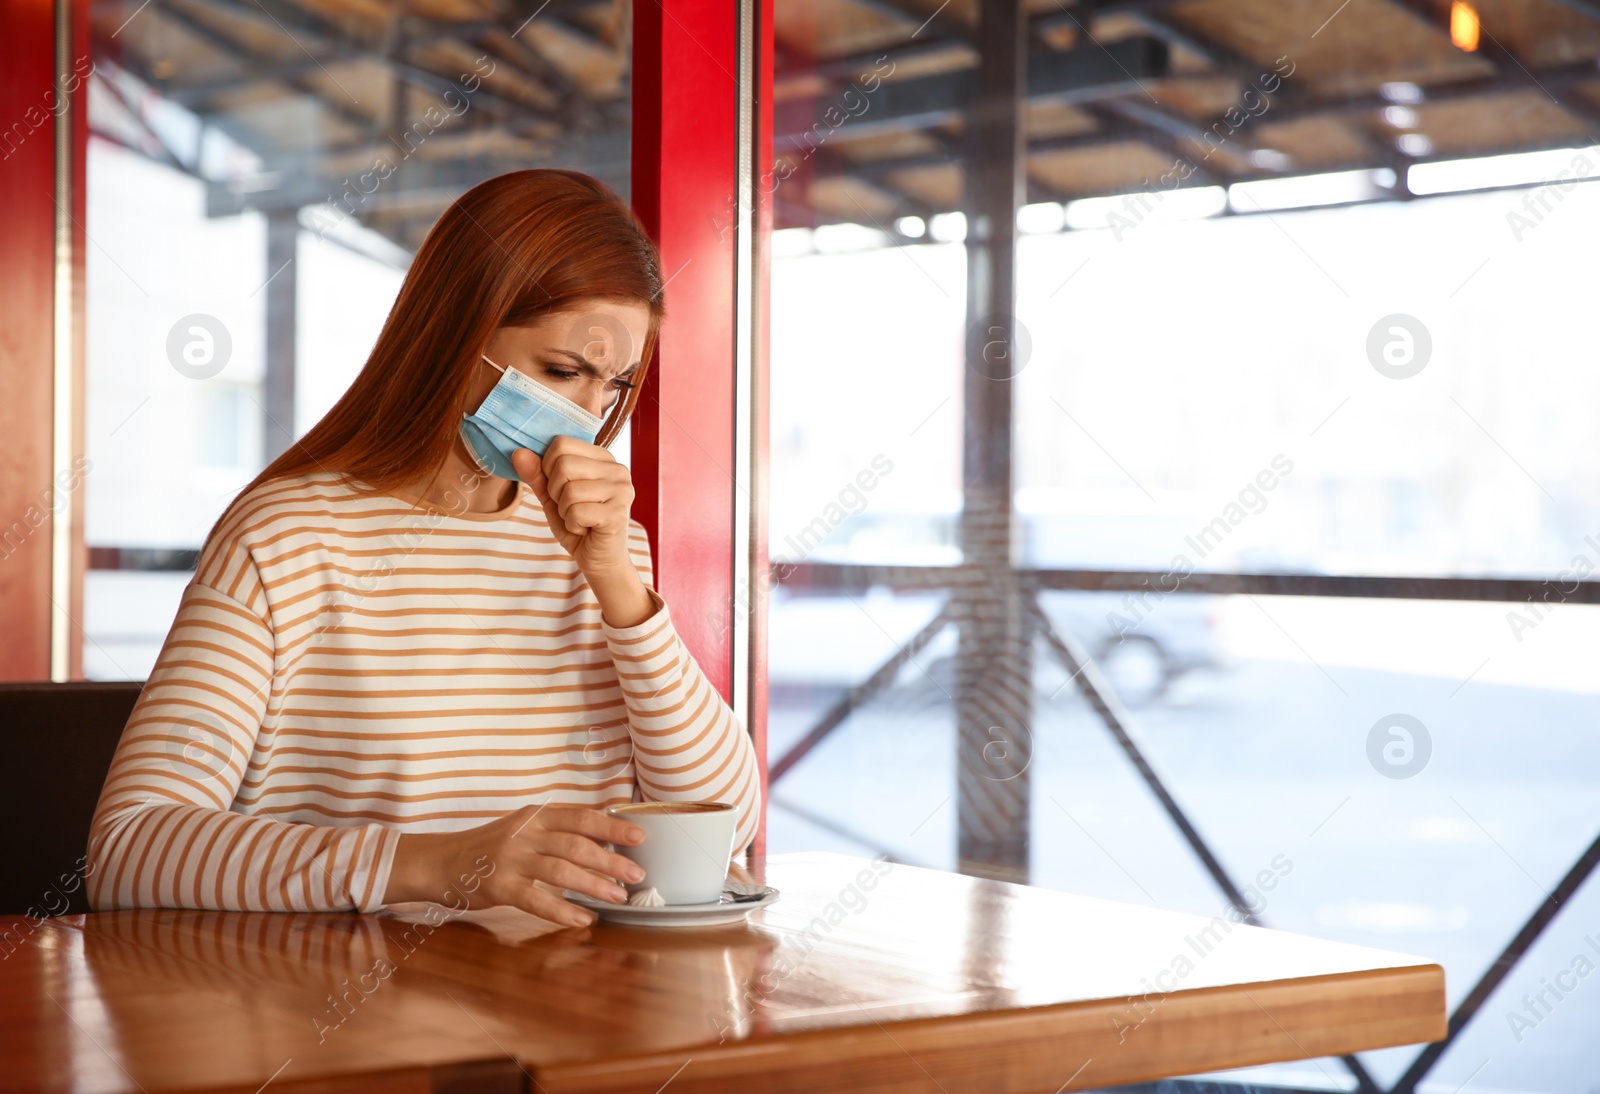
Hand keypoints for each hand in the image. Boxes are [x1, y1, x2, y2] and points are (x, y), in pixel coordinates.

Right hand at [383, 804, 646, 927]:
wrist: (442, 861)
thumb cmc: (490, 846)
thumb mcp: (524, 826)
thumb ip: (558, 826)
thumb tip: (605, 826)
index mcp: (536, 815)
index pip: (580, 816)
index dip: (612, 826)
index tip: (640, 837)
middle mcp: (525, 833)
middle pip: (576, 844)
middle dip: (611, 860)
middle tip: (636, 874)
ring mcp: (511, 860)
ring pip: (561, 871)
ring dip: (594, 885)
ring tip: (618, 897)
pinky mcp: (499, 887)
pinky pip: (536, 900)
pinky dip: (562, 911)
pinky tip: (583, 919)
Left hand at [513, 437, 654, 627]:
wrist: (600, 560)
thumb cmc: (579, 524)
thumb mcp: (552, 496)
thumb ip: (537, 474)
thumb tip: (518, 452)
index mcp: (603, 458)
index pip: (561, 444)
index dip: (549, 468)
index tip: (562, 489)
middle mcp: (617, 469)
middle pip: (563, 465)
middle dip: (555, 492)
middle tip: (571, 508)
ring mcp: (621, 490)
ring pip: (569, 491)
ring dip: (565, 511)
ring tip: (580, 519)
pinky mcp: (618, 513)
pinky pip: (577, 511)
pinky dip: (573, 525)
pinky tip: (586, 530)